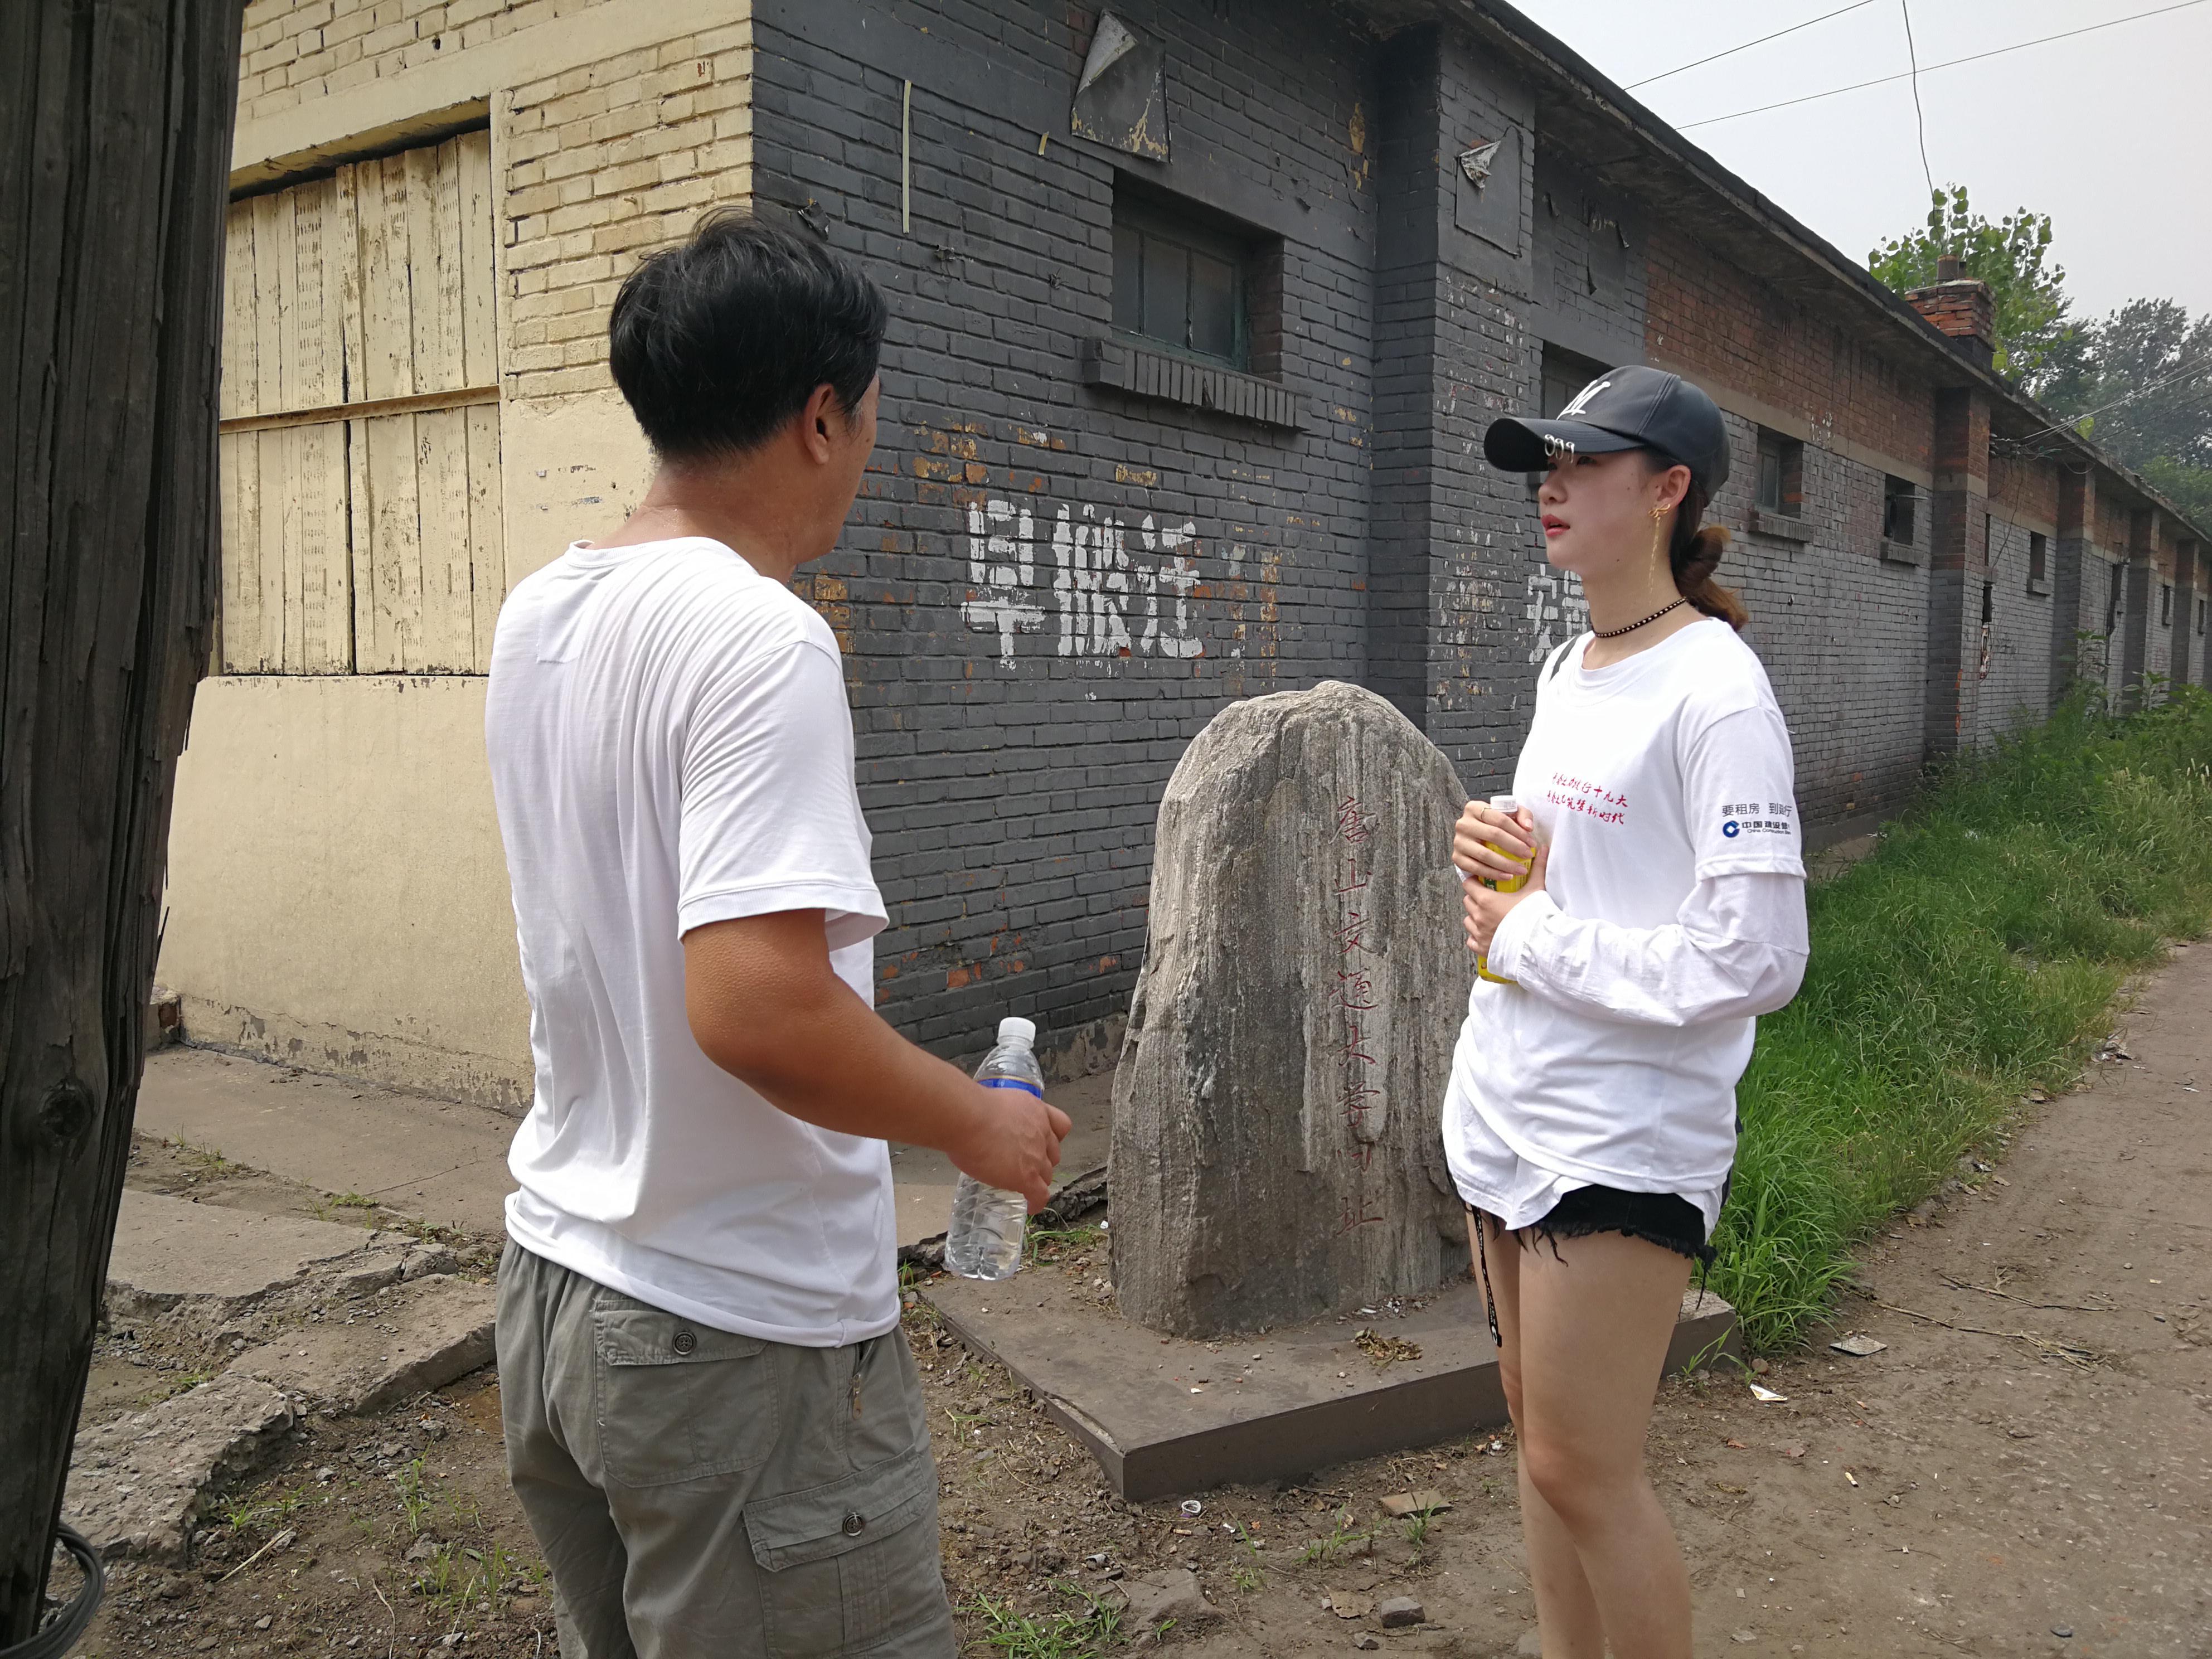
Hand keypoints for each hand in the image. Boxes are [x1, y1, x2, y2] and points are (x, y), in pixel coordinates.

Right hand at [948, 1085, 1073, 1212]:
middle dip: (1043, 1159)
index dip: (1053, 1136)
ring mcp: (1037, 1156)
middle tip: (1026, 1165)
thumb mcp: (994, 1103)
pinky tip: (1030, 1206)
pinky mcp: (1027, 1177)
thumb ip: (1000, 1115)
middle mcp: (1041, 1132)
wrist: (968, 1118)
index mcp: (1035, 1110)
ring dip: (1038, 1180)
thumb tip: (985, 1124)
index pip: (1060, 1124)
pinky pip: (1040, 1195)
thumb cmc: (970, 1107)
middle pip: (1053, 1153)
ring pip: (1046, 1174)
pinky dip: (1036, 1202)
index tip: (1042, 1142)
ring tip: (1025, 1186)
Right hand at [1453, 799, 1535, 886]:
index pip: (1500, 819)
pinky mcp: (1456, 858)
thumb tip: (1528, 827)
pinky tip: (1507, 876)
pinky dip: (1493, 874)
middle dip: (1515, 847)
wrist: (1477, 837)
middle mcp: (1463, 824)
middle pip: (1493, 835)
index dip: (1519, 832)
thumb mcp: (1510, 814)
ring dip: (1505, 864)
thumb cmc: (1496, 825)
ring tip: (1520, 870)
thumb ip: (1523, 815)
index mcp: (1474, 808)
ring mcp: (1458, 842)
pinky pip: (1476, 868)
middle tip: (1528, 855)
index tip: (1532, 843)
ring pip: (1484, 854)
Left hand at [1463, 839, 1548, 957]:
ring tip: (1490, 917)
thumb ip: (1538, 868)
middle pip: (1468, 902)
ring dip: (1475, 918)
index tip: (1483, 883)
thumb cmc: (1535, 915)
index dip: (1475, 882)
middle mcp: (1478, 916)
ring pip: (1468, 921)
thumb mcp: (1536, 889)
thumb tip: (1544, 848)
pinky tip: (1487, 935)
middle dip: (1476, 899)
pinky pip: (1471, 940)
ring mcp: (1479, 933)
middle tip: (1490, 899)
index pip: (1469, 885)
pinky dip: (1476, 937)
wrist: (1538, 943)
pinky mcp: (1482, 948)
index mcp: (1486, 900)